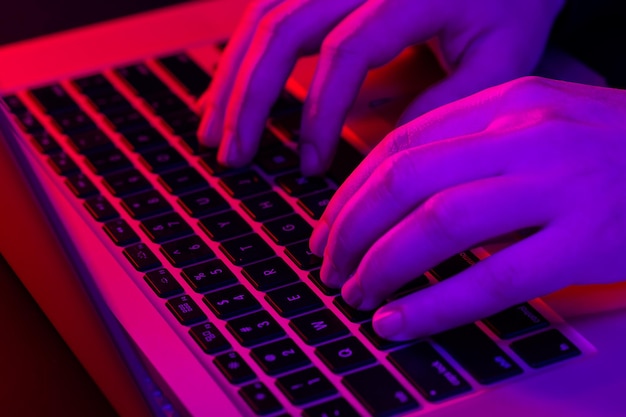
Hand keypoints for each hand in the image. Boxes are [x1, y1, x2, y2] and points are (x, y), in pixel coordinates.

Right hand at [198, 0, 564, 174]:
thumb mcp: (504, 56)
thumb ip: (447, 104)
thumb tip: (380, 155)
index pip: (346, 51)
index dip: (320, 114)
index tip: (309, 166)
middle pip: (284, 26)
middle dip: (250, 98)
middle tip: (232, 157)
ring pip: (264, 14)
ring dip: (233, 76)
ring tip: (213, 132)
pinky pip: (270, 6)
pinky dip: (245, 52)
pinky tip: (231, 88)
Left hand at [309, 76, 625, 339]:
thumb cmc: (610, 148)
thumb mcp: (538, 123)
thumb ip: (471, 147)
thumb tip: (395, 193)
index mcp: (506, 102)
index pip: (401, 144)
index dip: (351, 193)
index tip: (327, 230)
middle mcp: (525, 135)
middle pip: (405, 179)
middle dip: (351, 229)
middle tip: (329, 267)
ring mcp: (558, 185)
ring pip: (439, 222)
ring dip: (382, 264)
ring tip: (355, 296)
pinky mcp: (586, 241)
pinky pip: (495, 277)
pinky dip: (435, 303)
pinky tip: (399, 322)